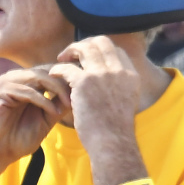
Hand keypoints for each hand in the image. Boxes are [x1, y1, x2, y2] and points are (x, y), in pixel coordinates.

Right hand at [0, 66, 69, 181]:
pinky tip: (52, 112)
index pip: (49, 70)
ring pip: (38, 77)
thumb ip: (58, 105)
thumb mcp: (45, 120)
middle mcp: (14, 78)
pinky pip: (27, 91)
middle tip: (79, 96)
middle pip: (46, 70)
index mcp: (24, 82)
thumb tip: (78, 93)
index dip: (67, 78)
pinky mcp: (0, 92)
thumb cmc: (17, 140)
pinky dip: (42, 100)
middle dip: (64, 82)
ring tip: (68, 103)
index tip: (85, 89)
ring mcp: (5, 83)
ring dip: (56, 90)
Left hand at [46, 36, 144, 166]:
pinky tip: (53, 73)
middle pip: (102, 42)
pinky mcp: (84, 82)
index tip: (88, 57)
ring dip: (71, 50)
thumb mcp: (126, 103)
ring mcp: (102, 74)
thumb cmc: (115, 131)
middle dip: (86, 44)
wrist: (112, 143)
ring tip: (61, 58)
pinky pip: (67, 68)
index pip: (116, 50)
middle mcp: (119, 70)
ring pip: (85, 48)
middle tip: (72, 52)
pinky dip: (58, 69)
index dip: (100, 50)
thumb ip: (119, 88)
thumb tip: (107, 84)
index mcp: (130, 75)